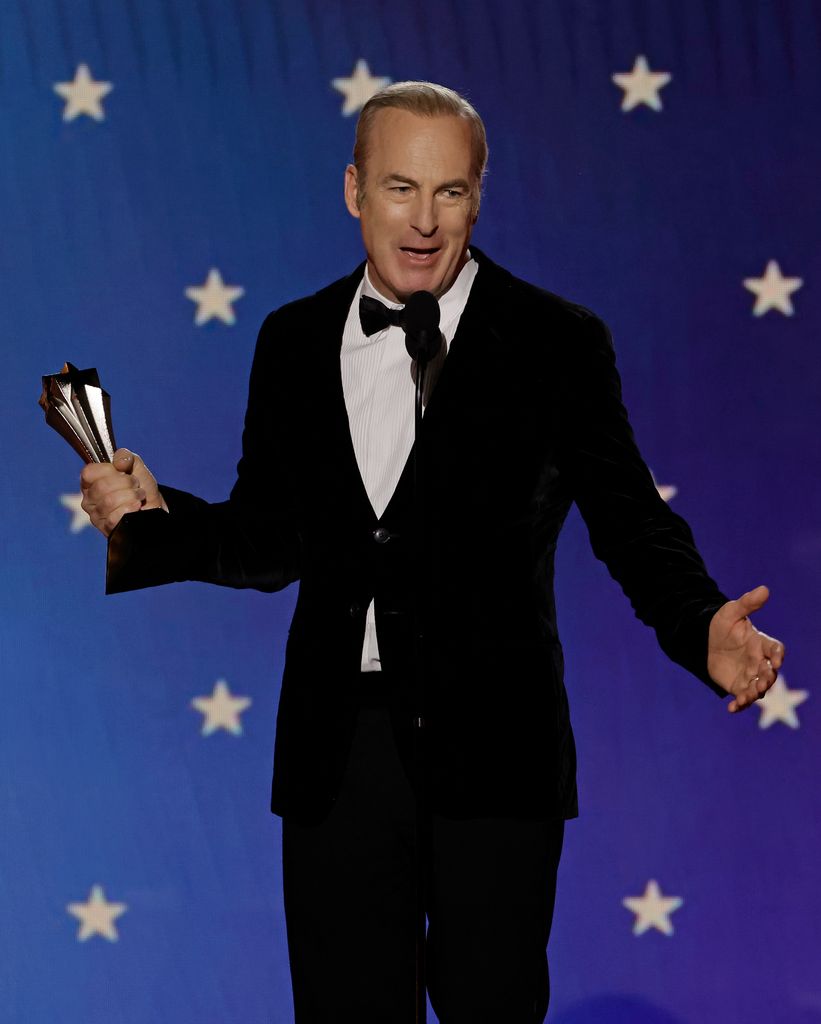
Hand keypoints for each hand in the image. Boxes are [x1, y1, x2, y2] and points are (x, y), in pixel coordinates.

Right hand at [80, 447, 165, 537]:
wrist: (154, 507)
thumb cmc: (140, 486)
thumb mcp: (135, 465)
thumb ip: (125, 456)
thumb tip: (119, 462)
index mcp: (91, 482)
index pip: (89, 472)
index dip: (109, 470)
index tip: (123, 472)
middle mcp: (89, 499)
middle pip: (102, 486)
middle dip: (126, 483)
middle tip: (135, 486)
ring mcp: (96, 515)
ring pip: (110, 501)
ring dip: (131, 496)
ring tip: (137, 497)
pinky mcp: (107, 528)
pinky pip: (115, 517)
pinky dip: (130, 509)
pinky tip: (136, 508)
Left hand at [707, 585, 784, 712]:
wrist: (704, 640)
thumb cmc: (722, 624)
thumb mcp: (732, 612)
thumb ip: (748, 603)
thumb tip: (765, 589)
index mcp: (761, 643)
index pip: (775, 649)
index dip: (778, 655)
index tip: (776, 660)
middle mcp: (759, 661)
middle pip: (769, 673)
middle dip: (768, 678)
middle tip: (763, 681)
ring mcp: (750, 675)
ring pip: (758, 688)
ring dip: (756, 693)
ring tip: (748, 696)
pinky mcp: (738, 686)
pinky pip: (742, 698)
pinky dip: (739, 705)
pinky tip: (731, 709)